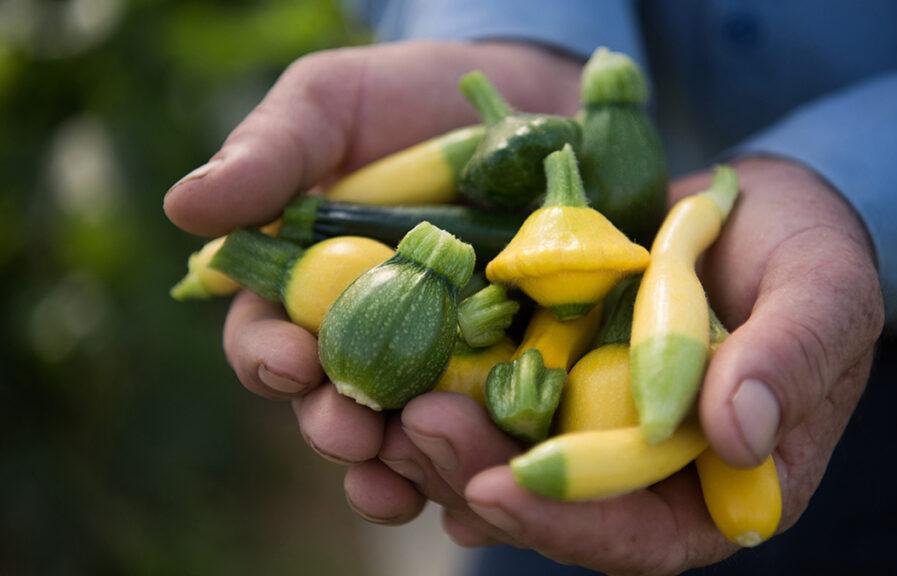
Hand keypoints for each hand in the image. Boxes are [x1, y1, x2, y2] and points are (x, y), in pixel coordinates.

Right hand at [162, 40, 581, 522]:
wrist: (526, 101)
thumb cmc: (407, 98)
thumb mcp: (330, 105)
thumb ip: (269, 153)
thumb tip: (185, 208)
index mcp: (304, 292)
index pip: (267, 344)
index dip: (270, 360)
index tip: (292, 359)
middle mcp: (364, 342)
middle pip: (335, 409)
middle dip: (337, 428)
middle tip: (354, 432)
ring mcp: (440, 366)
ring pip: (411, 441)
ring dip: (409, 463)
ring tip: (418, 464)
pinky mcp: (513, 375)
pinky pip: (494, 436)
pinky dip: (486, 462)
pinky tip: (491, 474)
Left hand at [390, 157, 883, 573]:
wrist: (757, 210)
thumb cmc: (810, 257)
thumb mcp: (823, 295)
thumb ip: (790, 360)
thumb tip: (736, 434)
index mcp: (720, 483)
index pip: (644, 537)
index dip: (571, 521)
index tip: (501, 488)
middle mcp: (646, 470)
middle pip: (556, 508)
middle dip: (481, 479)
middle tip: (419, 426)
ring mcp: (592, 423)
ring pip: (507, 463)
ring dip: (444, 446)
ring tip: (390, 403)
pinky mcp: (555, 374)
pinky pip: (491, 403)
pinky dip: (446, 394)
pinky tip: (394, 380)